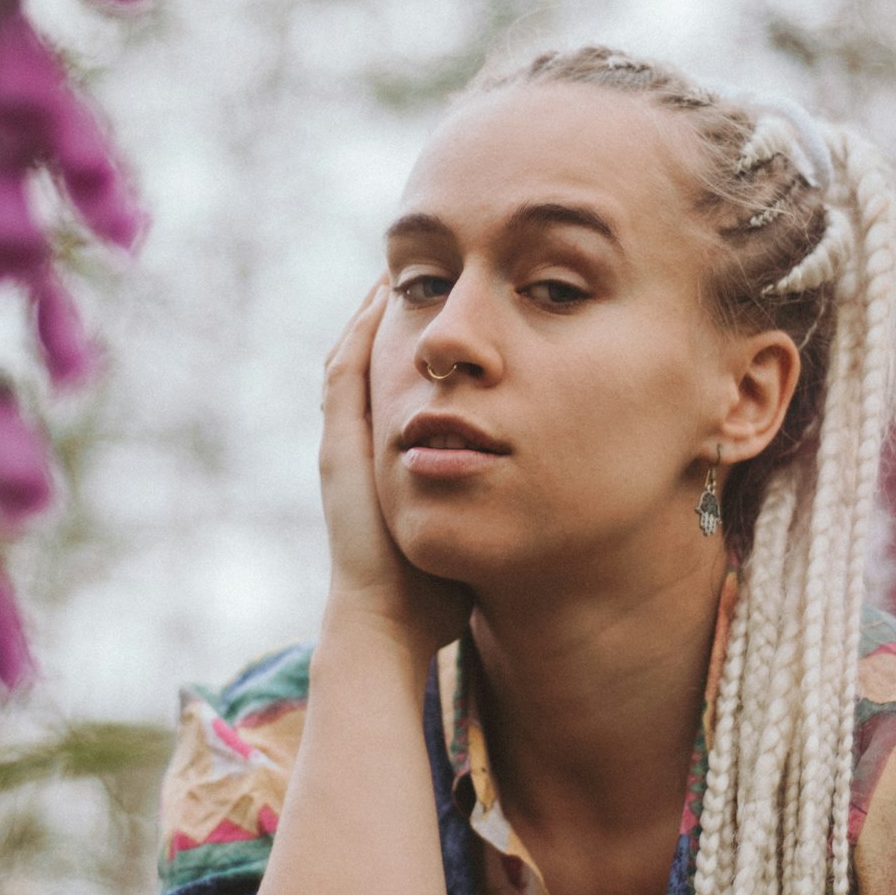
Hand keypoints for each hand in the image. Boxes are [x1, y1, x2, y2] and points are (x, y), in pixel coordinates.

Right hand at [318, 280, 470, 665]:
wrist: (390, 624)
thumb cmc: (438, 592)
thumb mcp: (475, 527)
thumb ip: (500, 503)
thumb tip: (555, 487)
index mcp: (391, 463)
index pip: (402, 389)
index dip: (417, 346)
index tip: (447, 308)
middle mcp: (361, 447)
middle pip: (371, 362)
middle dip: (390, 317)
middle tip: (415, 271)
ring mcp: (345, 445)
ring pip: (350, 358)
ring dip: (370, 312)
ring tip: (394, 271)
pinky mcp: (340, 448)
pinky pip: (344, 375)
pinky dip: (359, 333)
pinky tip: (379, 299)